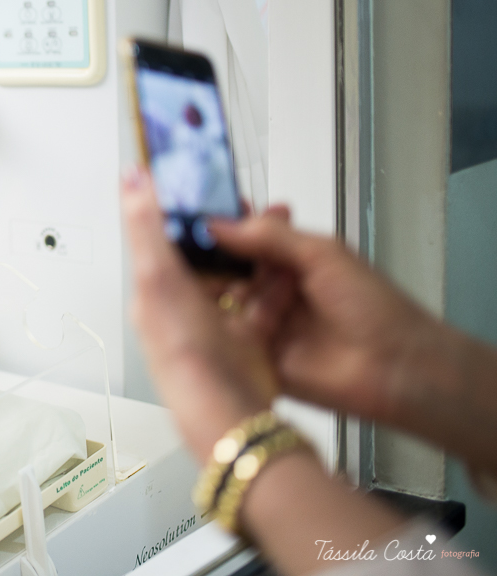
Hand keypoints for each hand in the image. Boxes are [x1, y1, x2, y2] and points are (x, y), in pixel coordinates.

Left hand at [121, 168, 276, 457]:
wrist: (228, 410)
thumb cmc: (185, 352)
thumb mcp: (159, 276)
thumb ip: (146, 225)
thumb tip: (130, 180)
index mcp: (153, 292)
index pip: (162, 238)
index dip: (180, 209)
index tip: (198, 181)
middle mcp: (182, 309)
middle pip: (203, 257)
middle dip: (226, 229)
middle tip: (246, 202)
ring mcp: (216, 327)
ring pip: (236, 277)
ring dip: (255, 253)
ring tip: (273, 227)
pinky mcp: (247, 344)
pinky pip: (265, 305)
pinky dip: (279, 288)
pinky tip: (291, 272)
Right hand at [209, 209, 437, 426]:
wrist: (397, 369)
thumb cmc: (375, 308)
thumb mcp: (321, 255)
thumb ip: (268, 236)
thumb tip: (215, 223)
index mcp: (286, 257)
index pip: (239, 234)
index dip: (215, 225)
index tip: (187, 216)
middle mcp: (269, 287)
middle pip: (221, 268)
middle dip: (209, 261)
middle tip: (188, 253)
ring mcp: (261, 322)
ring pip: (219, 302)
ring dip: (221, 294)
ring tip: (222, 291)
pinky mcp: (254, 357)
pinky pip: (225, 339)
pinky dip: (222, 328)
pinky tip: (225, 320)